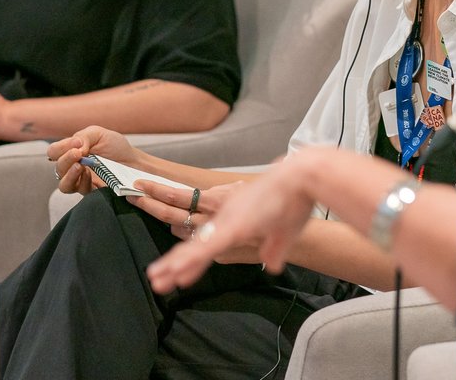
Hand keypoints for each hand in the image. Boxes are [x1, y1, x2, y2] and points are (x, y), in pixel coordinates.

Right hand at [47, 126, 136, 195]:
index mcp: (72, 151)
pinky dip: (82, 182)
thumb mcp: (99, 134)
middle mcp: (73, 166)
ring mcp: (81, 181)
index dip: (60, 148)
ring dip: (69, 175)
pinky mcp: (90, 192)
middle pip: (58, 167)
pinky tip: (90, 175)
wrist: (134, 162)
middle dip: (66, 159)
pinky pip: (79, 191)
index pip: (54, 152)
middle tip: (79, 153)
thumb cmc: (116, 147)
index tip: (77, 144)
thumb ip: (84, 137)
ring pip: (63, 184)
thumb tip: (74, 147)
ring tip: (80, 166)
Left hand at [147, 157, 317, 292]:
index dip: (188, 253)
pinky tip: (179, 269)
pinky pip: (209, 245)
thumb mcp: (284, 231)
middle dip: (172, 260)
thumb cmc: (295, 200)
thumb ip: (274, 247)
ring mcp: (228, 221)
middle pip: (193, 240)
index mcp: (233, 218)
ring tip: (156, 277)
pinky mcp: (236, 225)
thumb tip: (271, 264)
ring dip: (175, 262)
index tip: (172, 267)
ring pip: (195, 244)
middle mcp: (225, 218)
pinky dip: (192, 258)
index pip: (205, 239)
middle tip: (153, 276)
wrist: (302, 178)